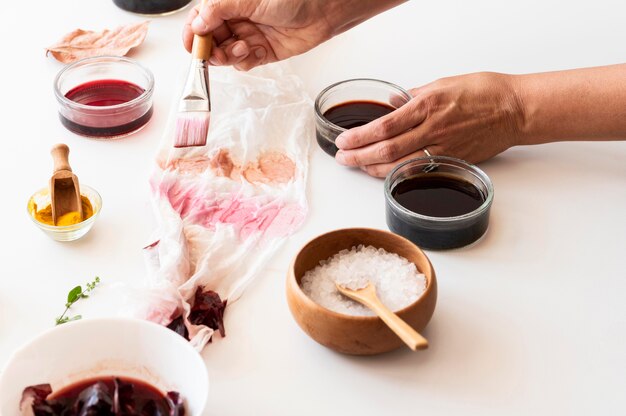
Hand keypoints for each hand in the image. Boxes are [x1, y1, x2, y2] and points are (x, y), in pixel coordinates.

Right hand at [183, 0, 334, 70]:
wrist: (322, 10)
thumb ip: (219, 10)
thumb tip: (197, 23)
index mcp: (229, 3)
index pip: (201, 19)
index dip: (193, 33)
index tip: (191, 45)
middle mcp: (236, 19)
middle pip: (210, 40)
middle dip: (210, 49)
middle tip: (213, 53)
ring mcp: (249, 36)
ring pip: (226, 54)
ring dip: (228, 56)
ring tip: (240, 48)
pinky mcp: (262, 52)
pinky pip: (244, 63)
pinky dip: (245, 61)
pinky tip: (253, 52)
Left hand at [334, 72, 524, 176]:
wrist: (516, 110)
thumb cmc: (484, 92)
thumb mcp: (443, 83)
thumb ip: (414, 96)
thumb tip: (392, 103)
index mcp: (428, 106)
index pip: (384, 126)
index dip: (360, 137)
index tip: (343, 141)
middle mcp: (433, 129)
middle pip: (387, 149)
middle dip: (359, 156)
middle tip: (342, 158)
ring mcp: (443, 148)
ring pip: (400, 165)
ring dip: (373, 168)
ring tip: (356, 167)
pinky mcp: (452, 161)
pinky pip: (419, 171)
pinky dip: (398, 174)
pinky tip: (384, 174)